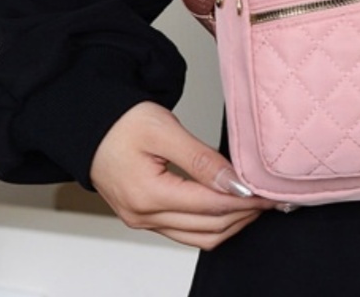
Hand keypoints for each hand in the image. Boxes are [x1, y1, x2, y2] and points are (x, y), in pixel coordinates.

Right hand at [89, 101, 280, 249]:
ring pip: (198, 237)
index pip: (210, 206)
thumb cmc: (122, 123)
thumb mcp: (165, 131)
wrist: (88, 127)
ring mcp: (142, 221)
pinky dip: (212, 223)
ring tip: (256, 204)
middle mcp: (143, 216)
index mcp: (148, 195)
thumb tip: (235, 183)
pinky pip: (184, 232)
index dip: (245, 201)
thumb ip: (202, 160)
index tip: (269, 193)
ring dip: (231, 224)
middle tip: (272, 199)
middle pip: (208, 228)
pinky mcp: (143, 217)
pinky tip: (230, 207)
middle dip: (244, 215)